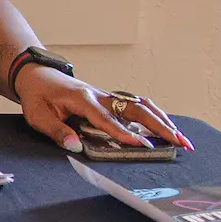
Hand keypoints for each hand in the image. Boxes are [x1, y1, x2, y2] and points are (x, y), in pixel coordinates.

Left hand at [12, 64, 191, 154]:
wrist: (38, 75)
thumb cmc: (38, 96)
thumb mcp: (38, 116)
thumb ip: (56, 131)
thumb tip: (75, 146)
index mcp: (83, 99)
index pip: (107, 118)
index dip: (123, 133)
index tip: (141, 146)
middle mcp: (101, 96)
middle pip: (136, 108)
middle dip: (160, 126)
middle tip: (179, 142)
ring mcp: (109, 96)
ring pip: (142, 106)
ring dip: (163, 121)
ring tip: (182, 139)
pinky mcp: (111, 100)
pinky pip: (137, 106)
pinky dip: (155, 116)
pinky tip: (168, 128)